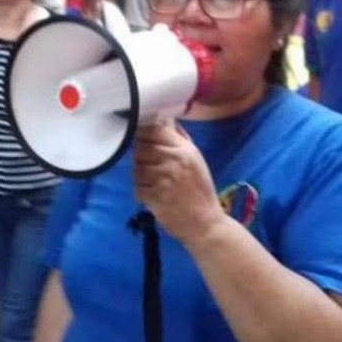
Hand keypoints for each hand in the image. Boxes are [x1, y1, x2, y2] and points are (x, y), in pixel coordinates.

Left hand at [132, 121, 225, 244]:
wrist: (205, 222)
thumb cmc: (200, 189)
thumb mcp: (196, 159)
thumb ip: (179, 138)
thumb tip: (164, 119)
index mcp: (184, 149)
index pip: (153, 130)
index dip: (143, 133)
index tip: (141, 139)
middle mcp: (173, 161)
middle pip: (140, 148)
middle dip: (141, 157)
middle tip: (150, 166)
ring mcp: (163, 179)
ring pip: (136, 169)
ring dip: (141, 176)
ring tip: (153, 183)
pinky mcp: (155, 197)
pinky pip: (137, 188)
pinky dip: (142, 193)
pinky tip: (153, 196)